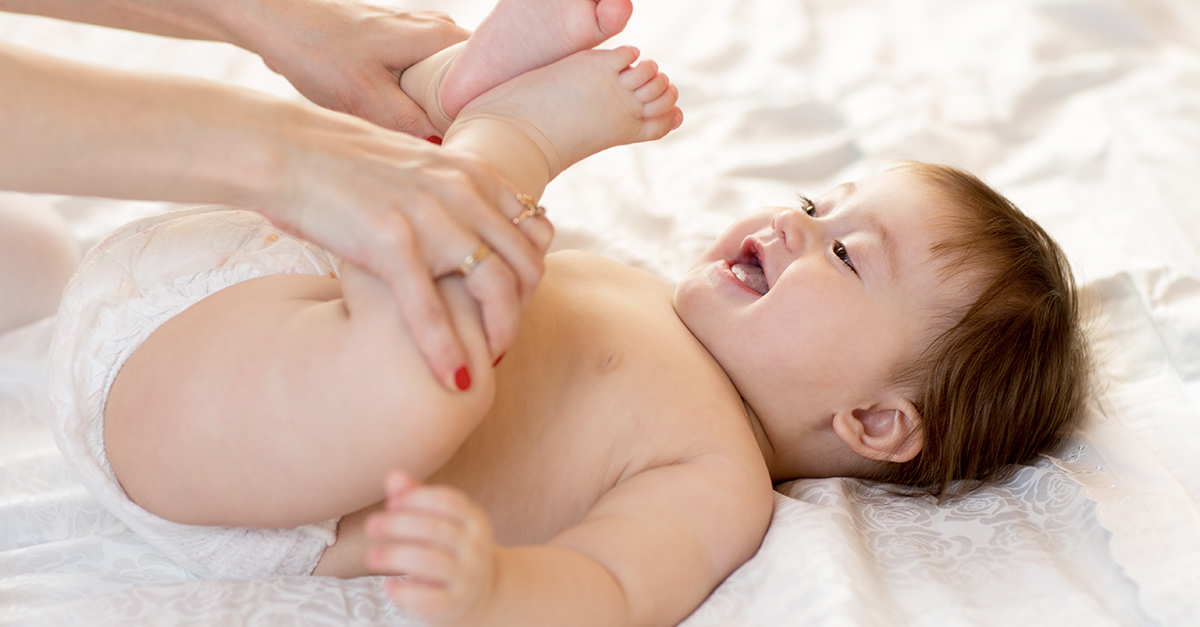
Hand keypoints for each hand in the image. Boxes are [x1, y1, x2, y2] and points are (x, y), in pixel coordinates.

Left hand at [235, 0, 469, 136]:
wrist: (278, 24)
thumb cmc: (318, 51)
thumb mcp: (366, 98)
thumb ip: (410, 124)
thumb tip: (445, 149)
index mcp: (441, 37)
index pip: (491, 75)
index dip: (485, 112)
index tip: (471, 141)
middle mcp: (438, 29)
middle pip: (470, 82)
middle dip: (459, 115)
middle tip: (443, 147)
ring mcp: (421, 33)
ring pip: (445, 81)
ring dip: (435, 109)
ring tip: (419, 136)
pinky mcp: (401, 43)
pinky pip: (425, 77)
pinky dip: (416, 100)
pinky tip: (398, 118)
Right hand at [262, 112, 551, 390]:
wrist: (286, 150)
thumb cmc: (345, 164)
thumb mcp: (418, 165)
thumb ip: (454, 190)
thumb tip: (473, 221)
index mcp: (473, 173)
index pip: (535, 233)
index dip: (530, 277)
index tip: (514, 305)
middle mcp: (463, 193)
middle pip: (526, 265)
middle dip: (521, 312)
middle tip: (500, 343)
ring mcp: (431, 217)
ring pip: (495, 289)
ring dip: (499, 335)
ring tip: (486, 367)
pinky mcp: (391, 243)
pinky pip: (431, 310)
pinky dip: (446, 351)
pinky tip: (451, 381)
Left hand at [366, 471, 495, 623]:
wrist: (482, 594)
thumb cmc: (451, 549)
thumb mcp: (441, 522)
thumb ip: (417, 499)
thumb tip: (392, 476)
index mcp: (475, 520)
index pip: (448, 501)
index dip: (416, 499)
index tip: (391, 503)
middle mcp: (476, 547)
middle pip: (435, 529)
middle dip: (398, 525)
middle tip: (371, 525)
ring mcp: (468, 577)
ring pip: (431, 563)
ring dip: (396, 557)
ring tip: (371, 556)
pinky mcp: (456, 604)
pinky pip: (430, 599)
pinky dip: (405, 592)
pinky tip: (388, 586)